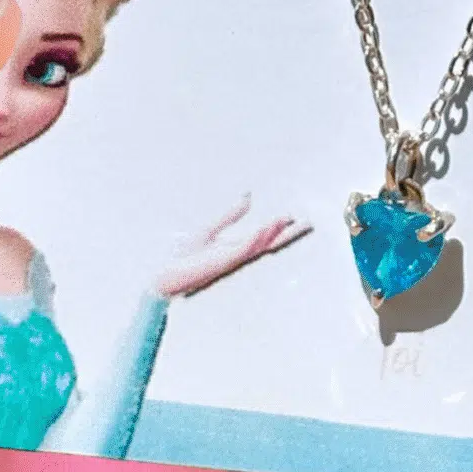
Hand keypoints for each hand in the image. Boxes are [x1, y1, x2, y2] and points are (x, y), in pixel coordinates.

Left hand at [155, 194, 309, 297]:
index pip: (267, 237)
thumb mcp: (210, 228)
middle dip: (288, 233)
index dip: (284, 228)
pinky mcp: (219, 263)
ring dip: (272, 231)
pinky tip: (262, 228)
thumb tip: (248, 196)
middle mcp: (238, 255)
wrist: (163, 275)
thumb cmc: (183, 255)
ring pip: (257, 244)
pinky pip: (240, 249)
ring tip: (287, 218)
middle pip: (269, 243)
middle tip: (309, 222)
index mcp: (237, 248)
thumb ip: (230, 215)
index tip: (301, 218)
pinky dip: (253, 239)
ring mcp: (230, 260)